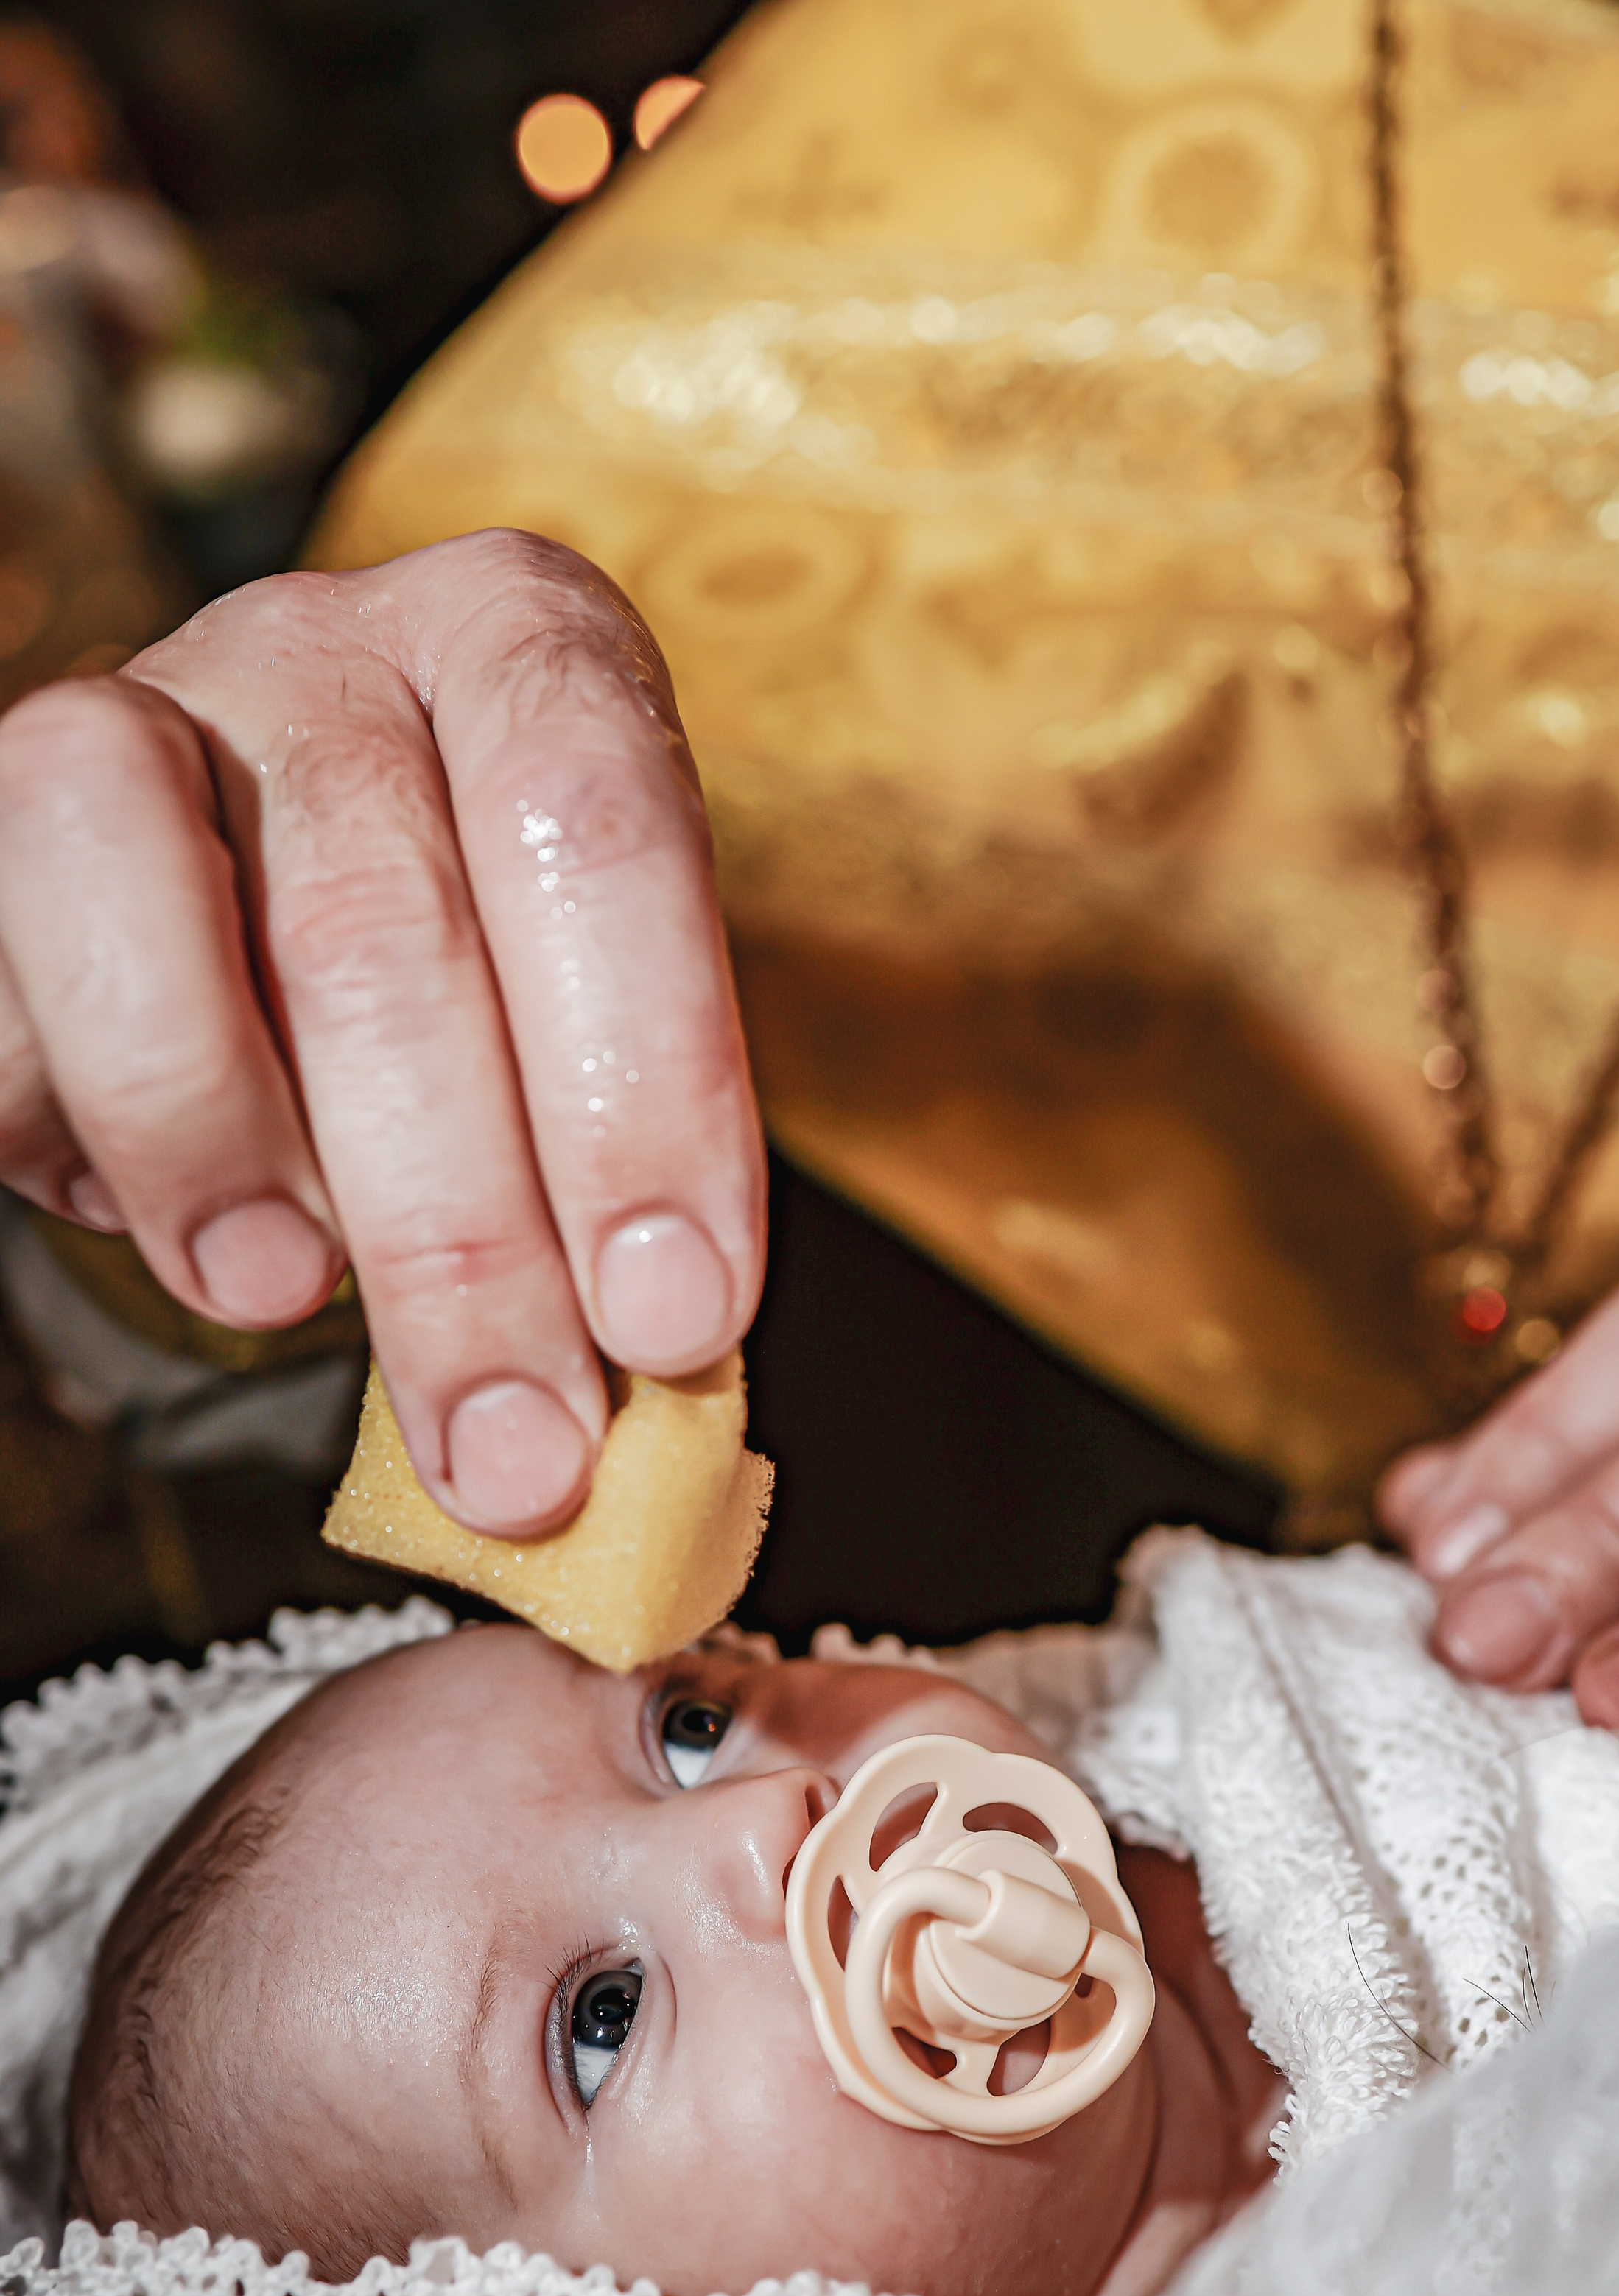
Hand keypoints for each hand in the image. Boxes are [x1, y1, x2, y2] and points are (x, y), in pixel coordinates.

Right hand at [0, 530, 764, 1536]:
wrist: (242, 912)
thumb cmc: (464, 988)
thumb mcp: (567, 1040)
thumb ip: (608, 1176)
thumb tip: (646, 1396)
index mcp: (524, 648)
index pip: (600, 835)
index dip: (644, 1087)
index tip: (677, 1324)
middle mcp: (330, 645)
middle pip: (381, 924)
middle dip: (460, 1236)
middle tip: (521, 1453)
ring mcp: (136, 704)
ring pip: (141, 900)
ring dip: (226, 1153)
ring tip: (284, 1313)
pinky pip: (7, 984)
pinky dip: (91, 1134)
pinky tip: (172, 1234)